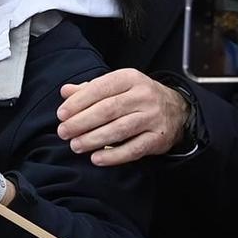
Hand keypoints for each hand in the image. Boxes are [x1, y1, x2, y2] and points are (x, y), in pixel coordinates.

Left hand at [56, 70, 188, 165]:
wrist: (176, 110)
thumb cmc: (138, 98)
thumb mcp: (117, 86)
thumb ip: (90, 89)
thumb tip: (65, 91)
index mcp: (130, 78)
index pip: (100, 88)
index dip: (78, 102)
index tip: (61, 114)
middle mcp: (143, 96)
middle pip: (108, 110)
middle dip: (82, 122)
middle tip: (64, 132)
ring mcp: (152, 117)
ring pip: (119, 129)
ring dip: (94, 139)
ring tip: (76, 145)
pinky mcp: (158, 138)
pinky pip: (133, 149)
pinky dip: (114, 155)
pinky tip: (96, 158)